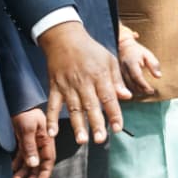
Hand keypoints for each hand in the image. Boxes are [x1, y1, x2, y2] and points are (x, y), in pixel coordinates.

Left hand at [11, 108, 55, 177]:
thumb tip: (34, 165)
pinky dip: (18, 164)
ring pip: (30, 161)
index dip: (45, 172)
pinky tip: (12, 170)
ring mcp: (32, 142)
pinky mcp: (23, 141)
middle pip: (39, 163)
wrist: (17, 102)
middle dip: (33, 176)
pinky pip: (22, 156)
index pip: (48, 160)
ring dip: (24, 172)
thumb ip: (30, 146)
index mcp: (47, 140)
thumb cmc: (25, 113)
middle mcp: (41, 143)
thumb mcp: (27, 129)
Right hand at [39, 20, 130, 143]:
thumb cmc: (90, 50)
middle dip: (96, 124)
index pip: (108, 97)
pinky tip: (52, 132)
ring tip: (82, 140)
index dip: (114, 113)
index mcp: (99, 75)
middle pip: (91, 105)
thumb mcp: (108, 60)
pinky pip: (52, 104)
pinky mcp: (54, 86)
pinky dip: (51, 119)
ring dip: (77, 125)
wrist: (64, 37)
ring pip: (73, 108)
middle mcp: (83, 82)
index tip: (117, 128)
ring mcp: (67, 85)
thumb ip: (117, 80)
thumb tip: (127, 97)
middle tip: (100, 140)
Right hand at [118, 29, 160, 95]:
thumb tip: (158, 76)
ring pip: (127, 86)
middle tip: (150, 92)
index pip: (137, 77)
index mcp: (131, 63)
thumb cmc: (136, 51)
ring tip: (145, 91)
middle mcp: (123, 69)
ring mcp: (119, 73)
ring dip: (137, 91)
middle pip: (132, 84)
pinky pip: (124, 85)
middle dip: (142, 90)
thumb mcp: (147, 55)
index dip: (144, 86)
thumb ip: (154, 65)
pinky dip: (131, 89)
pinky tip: (137, 89)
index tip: (152, 90)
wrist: (122, 46)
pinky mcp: (117, 75)